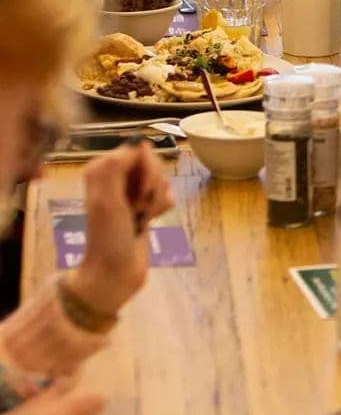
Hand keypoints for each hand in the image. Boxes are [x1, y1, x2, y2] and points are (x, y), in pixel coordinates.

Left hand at [66, 140, 173, 315]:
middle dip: (152, 185)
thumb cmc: (108, 236)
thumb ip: (118, 165)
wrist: (115, 272)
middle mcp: (115, 175)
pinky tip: (153, 218)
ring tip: (143, 216)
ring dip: (157, 198)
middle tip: (138, 207)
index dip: (145, 170)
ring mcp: (130, 189)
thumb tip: (141, 141)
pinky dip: (163, 205)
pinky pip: (166, 192)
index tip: (136, 194)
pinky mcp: (144, 202)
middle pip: (152, 161)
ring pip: (161, 177)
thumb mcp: (107, 199)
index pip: (139, 150)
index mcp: (101, 169)